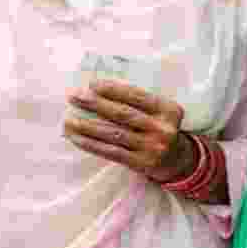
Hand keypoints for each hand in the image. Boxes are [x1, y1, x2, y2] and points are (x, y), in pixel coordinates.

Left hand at [64, 80, 195, 182]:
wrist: (177, 160)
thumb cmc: (160, 129)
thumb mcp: (160, 112)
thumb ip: (139, 103)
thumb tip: (100, 92)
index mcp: (168, 109)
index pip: (137, 96)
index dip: (113, 89)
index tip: (92, 84)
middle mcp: (162, 128)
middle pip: (123, 114)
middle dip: (96, 104)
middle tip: (74, 96)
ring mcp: (152, 147)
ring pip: (114, 134)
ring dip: (87, 126)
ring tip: (68, 120)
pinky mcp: (142, 163)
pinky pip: (111, 151)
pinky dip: (91, 144)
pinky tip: (76, 138)